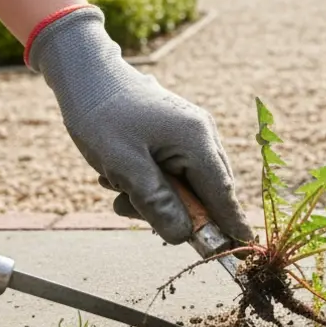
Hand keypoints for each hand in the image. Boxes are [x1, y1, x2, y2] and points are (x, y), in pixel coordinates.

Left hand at [27, 6, 253, 245]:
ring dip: (152, 197)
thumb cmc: (101, 115)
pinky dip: (148, 182)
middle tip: (130, 209)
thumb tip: (183, 236)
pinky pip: (172, 171)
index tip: (242, 252)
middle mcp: (202, 136)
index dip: (230, 226)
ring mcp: (190, 133)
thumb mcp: (124, 166)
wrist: (84, 73)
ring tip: (113, 186)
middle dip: (172, 212)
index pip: (223, 195)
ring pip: (185, 185)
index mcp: (197, 141)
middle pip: (205, 193)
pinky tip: (117, 175)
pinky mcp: (175, 134)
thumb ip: (157, 203)